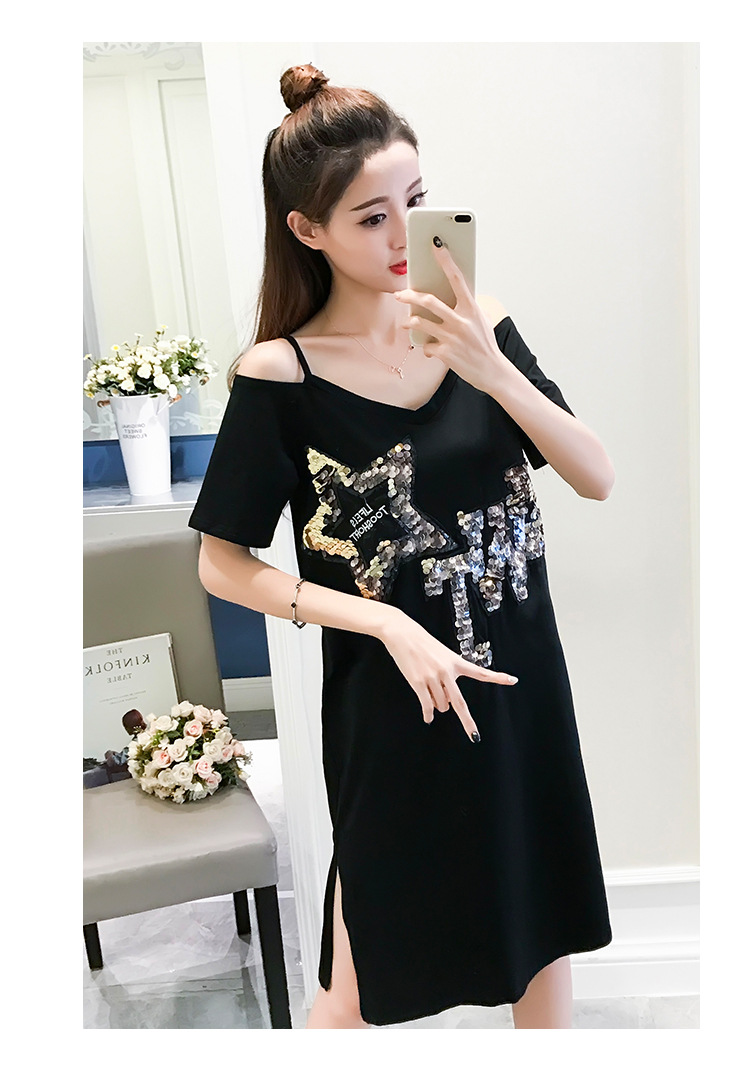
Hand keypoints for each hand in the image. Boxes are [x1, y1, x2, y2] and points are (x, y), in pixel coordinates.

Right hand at [379, 609, 517, 740]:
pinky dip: (428, 714)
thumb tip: (446, 701)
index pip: (480, 672)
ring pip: (441, 704)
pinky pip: (426, 705)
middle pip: (459, 703)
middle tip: (473, 735)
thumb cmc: (420, 642)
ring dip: (437, 705)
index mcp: (456, 662)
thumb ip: (447, 674)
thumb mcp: (441, 653)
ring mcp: (433, 678)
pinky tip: (428, 718)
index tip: (512, 680)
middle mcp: (447, 671)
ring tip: (429, 693)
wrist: (402, 633)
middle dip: (467, 722)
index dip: (497, 677)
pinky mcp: (419, 682)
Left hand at [394, 239, 507, 395]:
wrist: (492, 371)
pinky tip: (431, 350)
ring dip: (410, 322)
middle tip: (399, 294)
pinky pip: (426, 346)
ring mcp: (452, 337)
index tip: (436, 245)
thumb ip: (465, 308)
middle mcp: (462, 321)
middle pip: (429, 301)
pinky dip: (426, 348)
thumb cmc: (485, 344)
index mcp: (472, 309)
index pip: (457, 278)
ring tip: (406, 322)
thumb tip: (447, 295)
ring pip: (421, 323)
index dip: (446, 260)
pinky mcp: (445, 353)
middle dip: (410, 296)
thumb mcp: (480, 321)